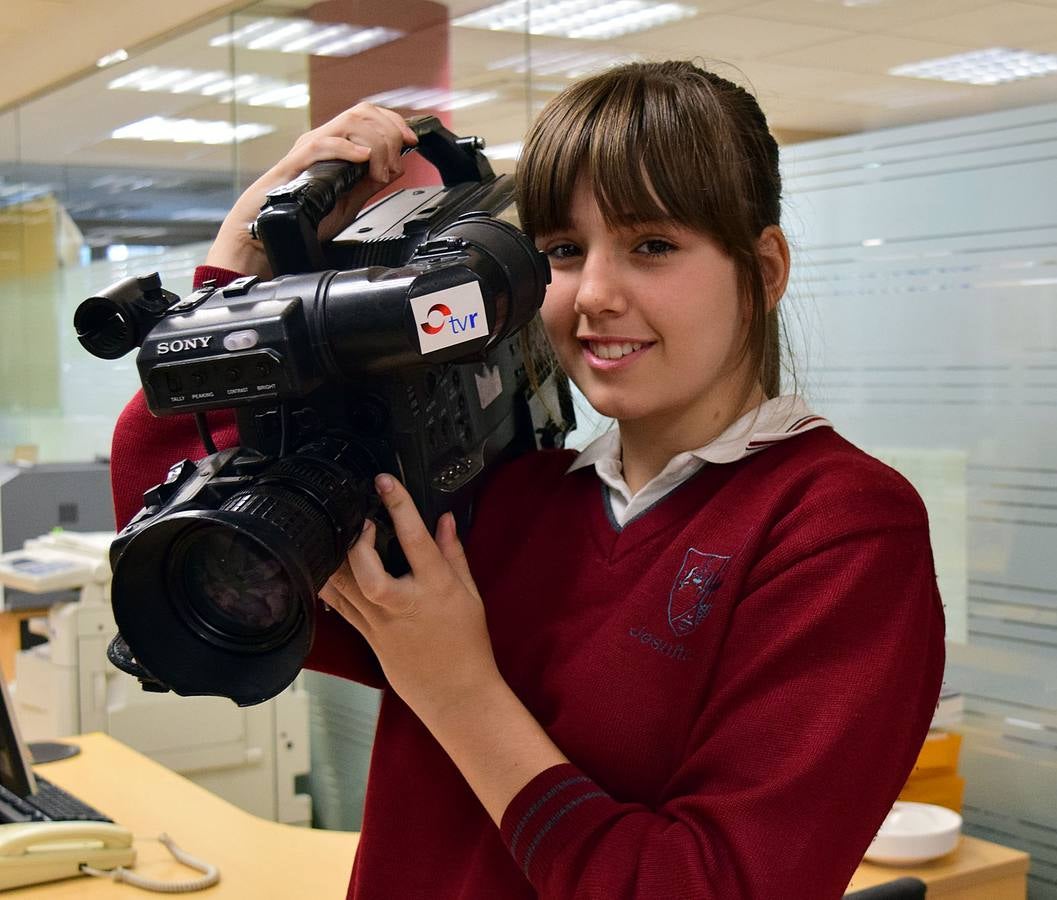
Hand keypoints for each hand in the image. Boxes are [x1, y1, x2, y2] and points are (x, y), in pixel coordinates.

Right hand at [206, 103, 418, 278]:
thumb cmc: (301, 217)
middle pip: (363, 113)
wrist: (265, 233)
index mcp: (336, 146)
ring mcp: (309, 148)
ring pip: (349, 123)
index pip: (369, 116)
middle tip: (395, 164)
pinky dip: (347, 147)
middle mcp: (323, 141)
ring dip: (375, 144)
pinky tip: (362, 159)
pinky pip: (322, 145)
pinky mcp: (295, 163)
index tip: (412, 142)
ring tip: (380, 171)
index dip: (395, 123)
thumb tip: (396, 169)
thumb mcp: (348, 202)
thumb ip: (369, 184)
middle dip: (390, 133)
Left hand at [319, 474, 500, 718]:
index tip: (384, 482)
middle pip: (367, 573)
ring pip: (345, 589)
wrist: (458, 693)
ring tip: (340, 537)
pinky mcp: (368, 638)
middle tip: (363, 524)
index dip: (398, 506)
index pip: (415, 540)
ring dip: (337, 557)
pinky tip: (326, 566)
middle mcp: (405, 604)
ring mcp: (382, 624)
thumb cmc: (467, 644)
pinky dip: (330, 584)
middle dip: (358, 544)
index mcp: (436, 588)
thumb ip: (454, 554)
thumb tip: (444, 521)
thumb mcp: (470, 594)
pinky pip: (340, 608)